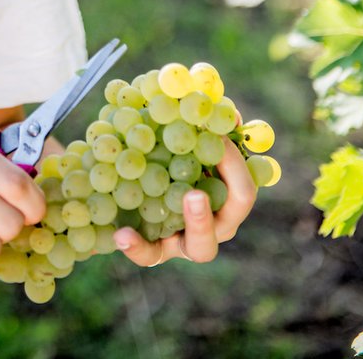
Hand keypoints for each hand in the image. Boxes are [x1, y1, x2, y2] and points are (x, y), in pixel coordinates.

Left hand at [112, 139, 255, 266]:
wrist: (140, 181)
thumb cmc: (174, 155)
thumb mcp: (189, 137)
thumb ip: (208, 126)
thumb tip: (225, 108)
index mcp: (227, 198)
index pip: (242, 190)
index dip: (235, 165)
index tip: (217, 135)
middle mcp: (215, 225)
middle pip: (226, 225)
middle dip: (219, 203)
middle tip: (195, 195)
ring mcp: (187, 241)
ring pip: (199, 246)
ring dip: (189, 229)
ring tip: (170, 214)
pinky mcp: (157, 250)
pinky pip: (150, 254)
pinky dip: (137, 247)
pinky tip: (121, 234)